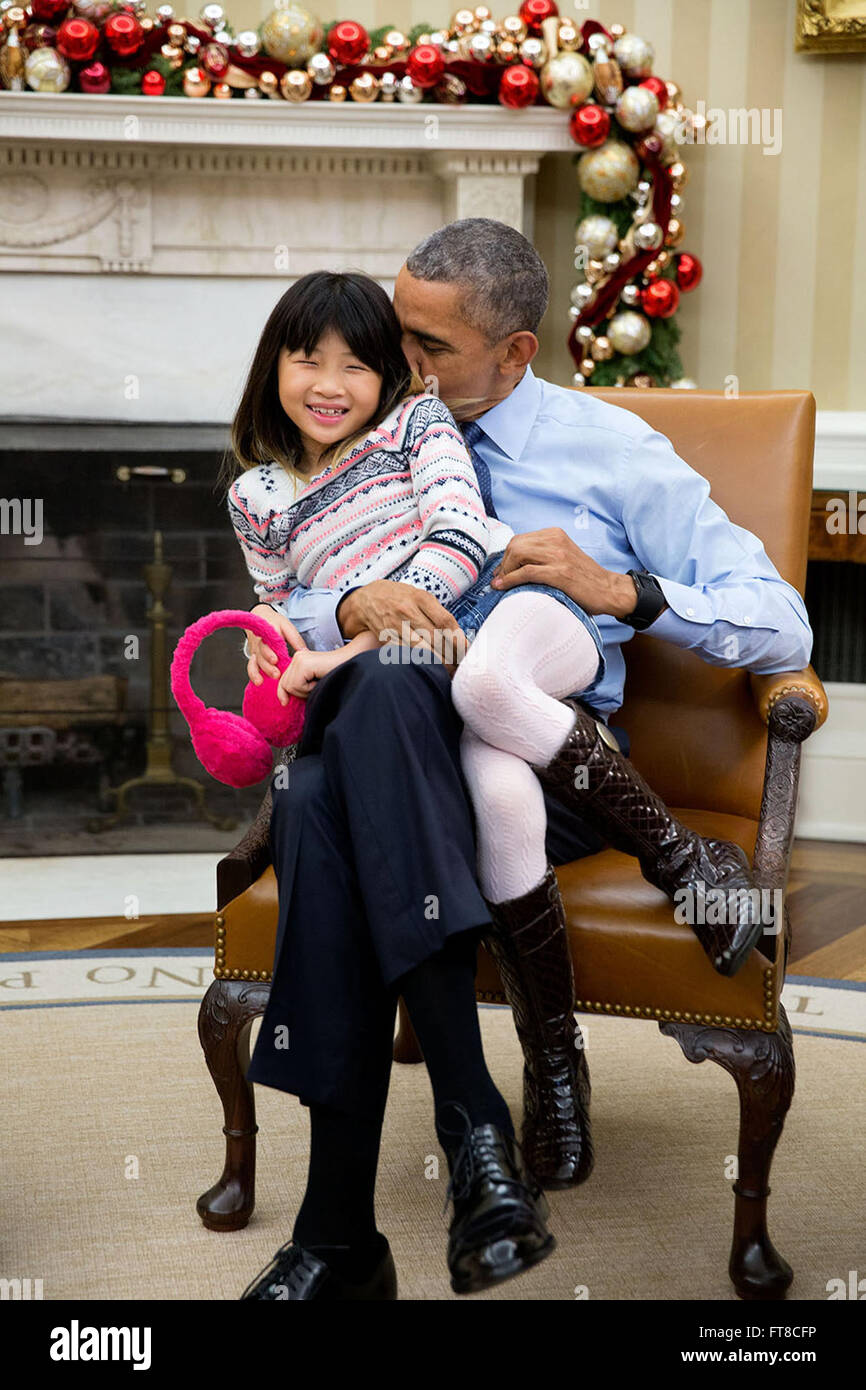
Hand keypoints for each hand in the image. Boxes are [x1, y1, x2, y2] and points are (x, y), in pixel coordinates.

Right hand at [245, 604, 307, 686]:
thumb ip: (295, 639)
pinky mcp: (254, 656)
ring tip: (263, 681)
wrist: (259, 617)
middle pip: (260, 656)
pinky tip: (258, 682)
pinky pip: (251, 666)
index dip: (270, 652)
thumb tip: (305, 652)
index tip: (276, 660)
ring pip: (255, 662)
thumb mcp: (287, 626)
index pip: (267, 643)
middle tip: (276, 674)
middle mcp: (259, 643)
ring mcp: (255, 650)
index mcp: (268, 633)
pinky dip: (253, 674)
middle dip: (267, 666)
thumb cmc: (274, 622)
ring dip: (258, 672)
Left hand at [278, 648, 337, 701]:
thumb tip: (283, 700)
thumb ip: (299, 686)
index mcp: (299, 660)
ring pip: (290, 686)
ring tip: (319, 683)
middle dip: (299, 692)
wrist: (354, 663)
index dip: (282, 692)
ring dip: (305, 691)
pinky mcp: (303, 663)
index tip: (285, 702)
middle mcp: (297, 656)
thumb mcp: (314, 683)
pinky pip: (296, 685)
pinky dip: (308, 689)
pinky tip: (319, 681)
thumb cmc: (338, 674)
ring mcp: (299, 658)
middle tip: (316, 686)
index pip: (283, 679)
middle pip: (284, 684)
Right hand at [336, 580, 462, 657]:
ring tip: (447, 671)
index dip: (458, 640)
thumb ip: (438, 613)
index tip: (465, 652)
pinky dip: (419, 663)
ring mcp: (395, 624)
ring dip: (437, 663)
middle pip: (435, 638)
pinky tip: (427, 668)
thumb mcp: (419, 596)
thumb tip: (459, 638)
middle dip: (450, 655)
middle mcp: (408, 610)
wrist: (366, 599)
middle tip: (459, 666)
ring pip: (421, 649)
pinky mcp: (386, 637)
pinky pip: (406, 653)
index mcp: (421, 598)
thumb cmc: (399, 598)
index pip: (446, 622)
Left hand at [490, 528, 638, 620]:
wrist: (609, 590)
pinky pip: (526, 572)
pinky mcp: (559, 573)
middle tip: (500, 579)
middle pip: (515, 546)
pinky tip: (503, 586)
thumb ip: (543, 555)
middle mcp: (555, 540)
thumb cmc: (584, 579)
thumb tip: (513, 565)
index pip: (520, 540)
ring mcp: (558, 556)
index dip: (506, 556)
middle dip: (503, 564)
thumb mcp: (563, 557)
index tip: (501, 571)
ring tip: (501, 584)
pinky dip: (510, 579)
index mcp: (555, 534)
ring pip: (518, 555)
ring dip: (505, 571)